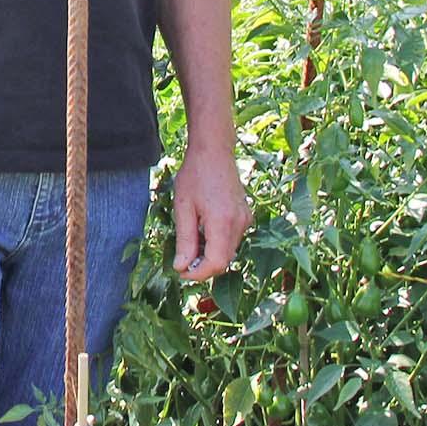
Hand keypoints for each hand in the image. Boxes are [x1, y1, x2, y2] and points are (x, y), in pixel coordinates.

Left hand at [169, 152, 249, 280]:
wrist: (214, 152)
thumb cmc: (195, 175)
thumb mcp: (183, 207)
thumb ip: (184, 239)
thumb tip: (181, 267)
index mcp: (222, 222)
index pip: (216, 263)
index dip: (198, 274)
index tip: (180, 271)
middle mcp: (239, 224)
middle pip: (224, 260)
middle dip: (203, 266)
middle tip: (182, 261)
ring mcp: (245, 220)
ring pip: (228, 251)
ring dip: (210, 254)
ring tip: (190, 240)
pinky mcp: (246, 216)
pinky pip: (233, 239)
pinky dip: (218, 243)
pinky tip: (203, 230)